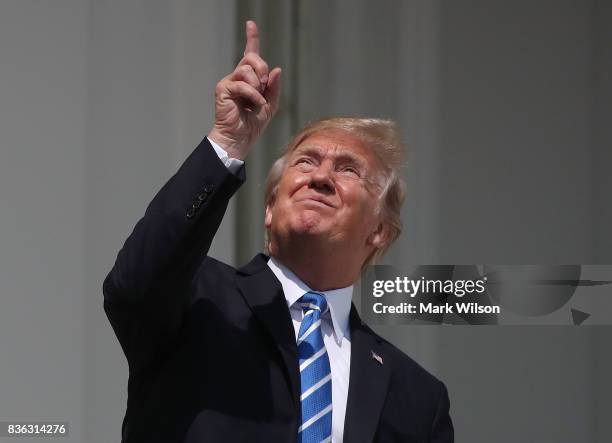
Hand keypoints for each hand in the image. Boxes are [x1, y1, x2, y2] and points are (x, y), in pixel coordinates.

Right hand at [207, 20, 281, 159]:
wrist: (239, 139)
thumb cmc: (252, 125)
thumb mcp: (270, 105)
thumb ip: (274, 87)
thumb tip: (277, 69)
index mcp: (248, 79)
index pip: (250, 54)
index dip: (251, 38)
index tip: (251, 24)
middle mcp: (237, 77)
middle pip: (252, 58)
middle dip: (263, 69)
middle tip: (265, 86)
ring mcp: (229, 82)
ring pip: (247, 69)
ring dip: (258, 85)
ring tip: (258, 100)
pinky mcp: (223, 89)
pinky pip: (242, 84)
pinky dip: (253, 95)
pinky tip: (255, 105)